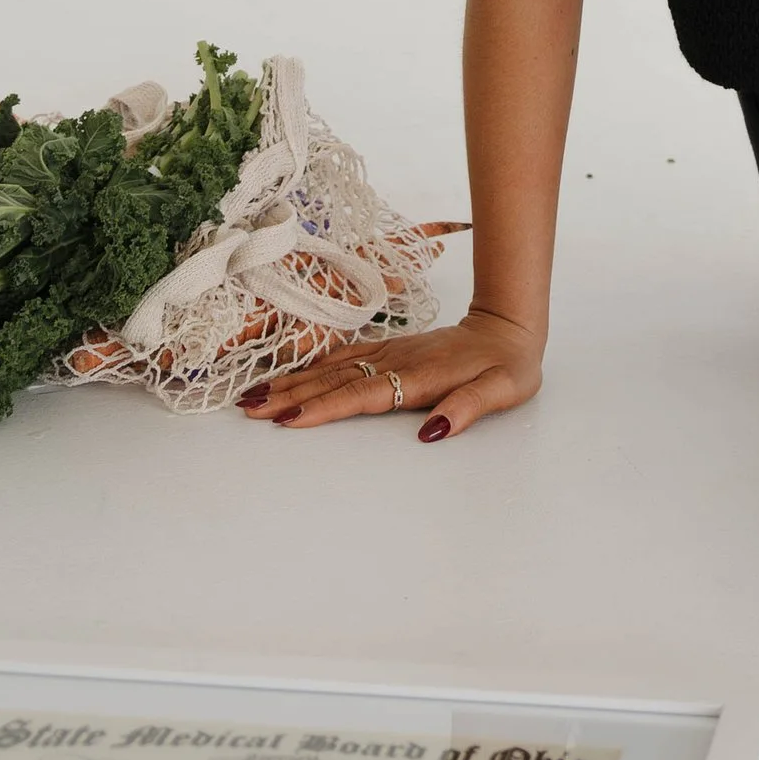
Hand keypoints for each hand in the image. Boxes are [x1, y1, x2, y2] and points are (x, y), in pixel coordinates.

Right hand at [236, 308, 542, 440]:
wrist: (509, 327)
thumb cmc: (506, 366)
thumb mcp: (501, 391)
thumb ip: (468, 409)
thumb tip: (432, 433)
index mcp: (418, 375)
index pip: (362, 395)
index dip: (325, 407)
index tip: (289, 419)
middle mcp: (396, 360)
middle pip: (335, 380)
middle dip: (290, 395)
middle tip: (249, 410)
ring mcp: (390, 351)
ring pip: (333, 366)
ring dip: (293, 380)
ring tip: (255, 396)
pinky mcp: (389, 347)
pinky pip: (343, 356)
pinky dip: (313, 366)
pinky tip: (292, 375)